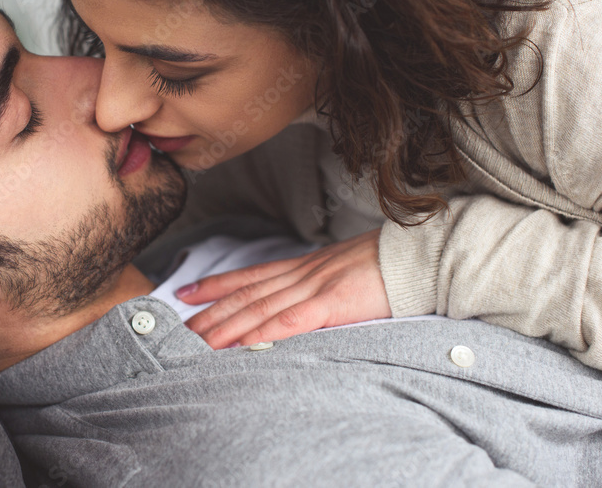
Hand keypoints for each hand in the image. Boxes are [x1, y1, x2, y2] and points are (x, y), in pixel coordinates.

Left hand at [177, 229, 391, 348]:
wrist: (422, 256)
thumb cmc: (391, 266)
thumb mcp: (347, 272)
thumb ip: (323, 286)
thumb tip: (307, 302)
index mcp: (306, 266)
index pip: (252, 275)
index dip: (217, 284)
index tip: (188, 292)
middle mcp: (303, 274)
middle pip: (247, 293)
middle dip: (211, 311)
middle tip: (180, 327)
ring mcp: (316, 287)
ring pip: (259, 308)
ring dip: (226, 326)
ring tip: (198, 341)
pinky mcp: (334, 303)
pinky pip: (290, 322)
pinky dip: (262, 334)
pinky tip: (242, 344)